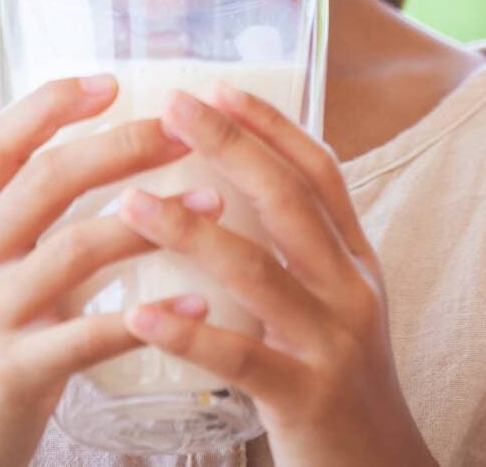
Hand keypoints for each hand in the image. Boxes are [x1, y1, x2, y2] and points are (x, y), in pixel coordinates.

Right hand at [0, 74, 190, 466]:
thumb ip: (27, 217)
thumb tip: (108, 152)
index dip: (52, 104)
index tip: (114, 80)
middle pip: (50, 180)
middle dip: (126, 146)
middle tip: (187, 131)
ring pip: (78, 248)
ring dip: (155, 219)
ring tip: (215, 200)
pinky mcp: (11, 373)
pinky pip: (91, 335)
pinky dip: (150, 316)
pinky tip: (199, 303)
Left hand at [115, 83, 435, 466]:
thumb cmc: (341, 388)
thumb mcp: (335, 308)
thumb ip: (298, 256)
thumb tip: (237, 192)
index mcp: (355, 261)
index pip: (318, 172)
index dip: (269, 125)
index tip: (216, 88)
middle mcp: (351, 289)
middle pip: (290, 199)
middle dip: (230, 146)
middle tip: (171, 107)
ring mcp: (334, 342)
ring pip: (261, 270)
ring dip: (191, 230)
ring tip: (130, 202)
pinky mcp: (307, 398)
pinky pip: (242, 358)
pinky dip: (191, 333)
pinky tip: (143, 317)